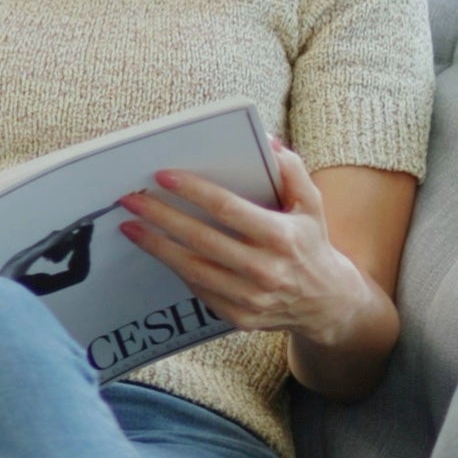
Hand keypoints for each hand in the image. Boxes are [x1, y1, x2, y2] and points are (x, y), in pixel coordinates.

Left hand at [117, 137, 374, 346]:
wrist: (327, 302)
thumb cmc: (312, 243)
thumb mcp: (312, 204)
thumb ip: (292, 170)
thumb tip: (267, 141)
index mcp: (281, 237)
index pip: (228, 209)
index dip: (193, 191)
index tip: (162, 176)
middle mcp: (265, 270)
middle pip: (201, 239)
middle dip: (161, 217)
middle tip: (131, 200)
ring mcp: (251, 298)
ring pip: (192, 269)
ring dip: (157, 246)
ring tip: (131, 227)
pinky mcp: (240, 317)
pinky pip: (200, 290)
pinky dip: (177, 269)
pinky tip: (159, 250)